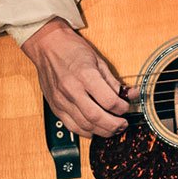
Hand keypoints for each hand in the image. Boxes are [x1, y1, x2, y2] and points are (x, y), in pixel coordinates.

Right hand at [20, 17, 137, 137]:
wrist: (47, 46)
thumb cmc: (72, 49)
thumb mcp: (98, 60)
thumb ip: (113, 81)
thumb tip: (130, 94)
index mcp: (85, 75)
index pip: (108, 100)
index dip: (122, 108)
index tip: (126, 106)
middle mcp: (71, 89)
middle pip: (96, 117)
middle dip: (114, 125)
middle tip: (123, 124)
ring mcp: (61, 100)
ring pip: (84, 125)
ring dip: (102, 131)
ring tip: (113, 128)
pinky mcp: (55, 107)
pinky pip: (71, 126)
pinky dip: (86, 132)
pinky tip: (95, 129)